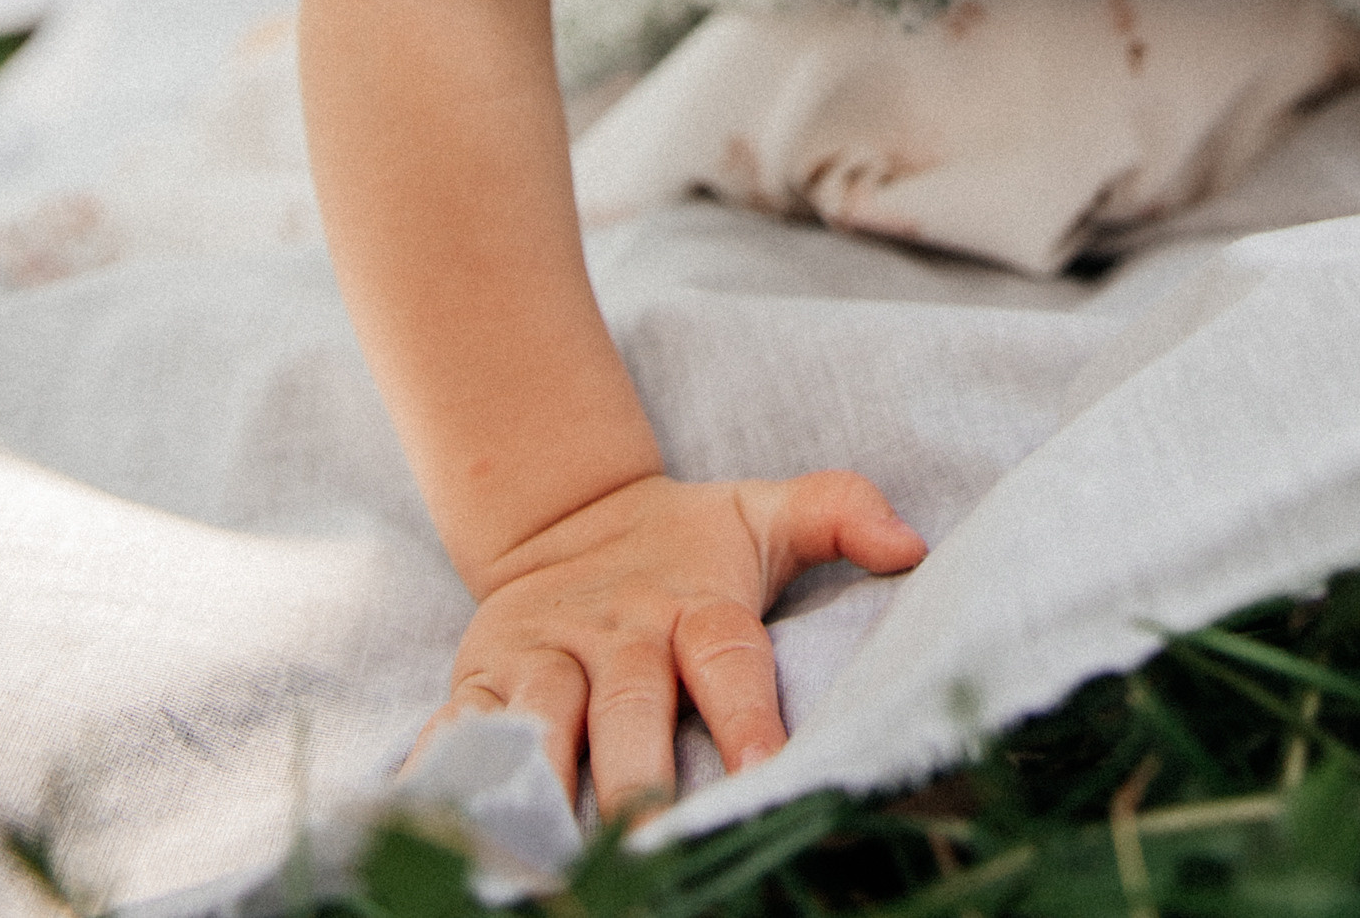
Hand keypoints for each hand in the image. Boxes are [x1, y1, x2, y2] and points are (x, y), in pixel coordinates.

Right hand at [416, 467, 926, 818]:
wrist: (565, 515)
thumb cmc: (689, 542)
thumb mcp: (765, 513)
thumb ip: (840, 513)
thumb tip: (913, 543)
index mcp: (691, 603)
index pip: (728, 658)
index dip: (746, 714)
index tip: (764, 772)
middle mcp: (617, 635)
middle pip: (631, 710)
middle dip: (640, 780)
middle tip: (655, 842)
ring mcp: (545, 657)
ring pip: (544, 725)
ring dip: (544, 786)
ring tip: (552, 846)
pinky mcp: (483, 679)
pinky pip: (461, 731)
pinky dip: (447, 777)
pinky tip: (446, 823)